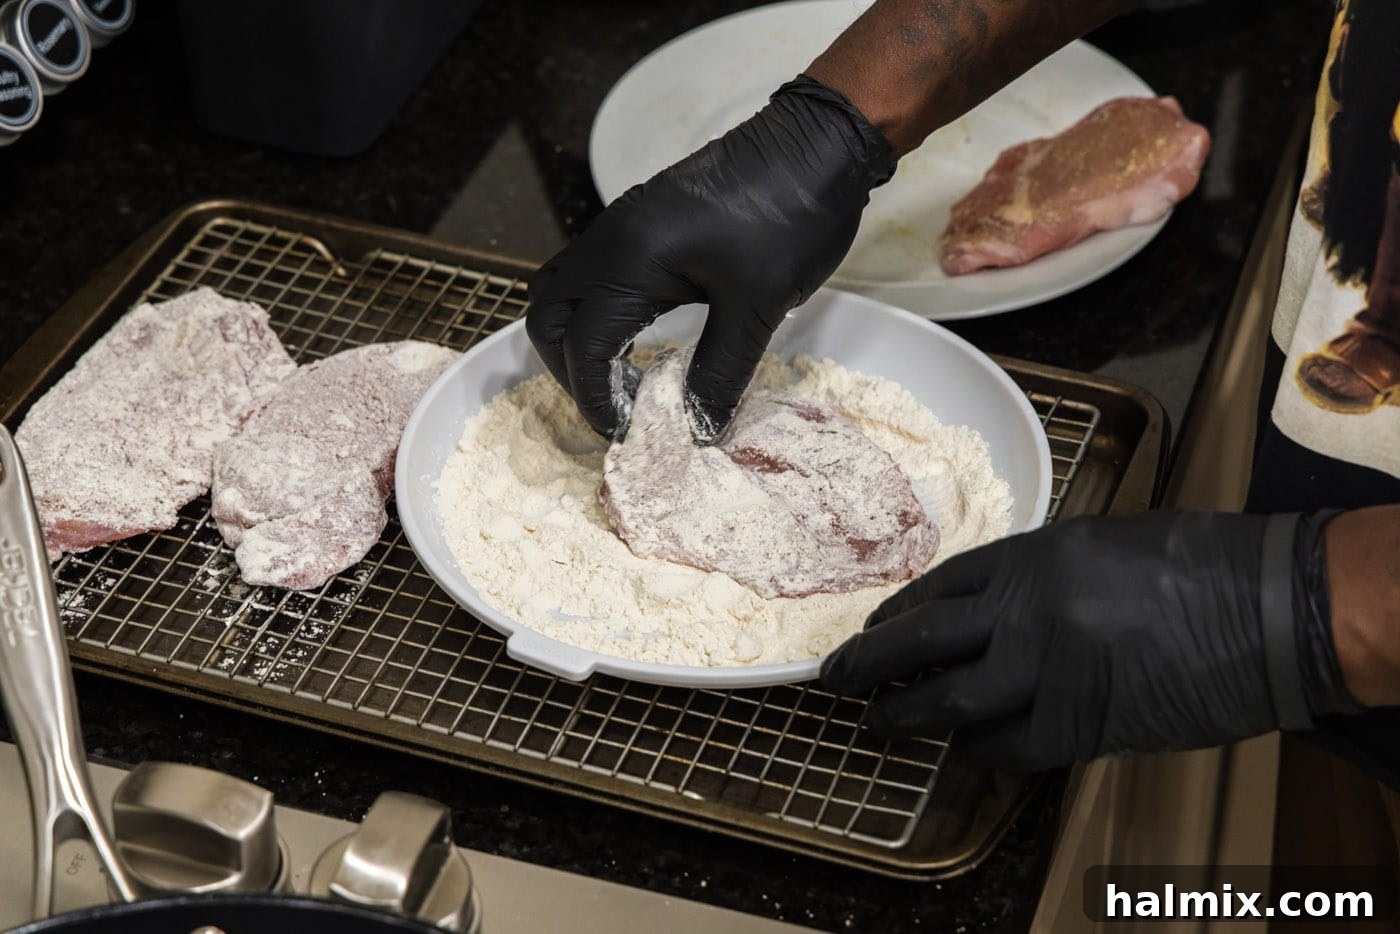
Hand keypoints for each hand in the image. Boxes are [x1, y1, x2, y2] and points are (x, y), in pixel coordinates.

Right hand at [526, 76, 893, 440]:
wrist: (816, 143)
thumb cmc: (790, 217)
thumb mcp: (757, 307)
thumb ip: (719, 372)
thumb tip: (697, 429)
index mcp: (628, 262)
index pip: (583, 349)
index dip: (598, 402)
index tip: (631, 435)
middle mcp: (610, 241)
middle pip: (548, 317)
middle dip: (570, 372)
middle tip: (616, 408)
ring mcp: (622, 227)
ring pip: (562, 291)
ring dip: (577, 341)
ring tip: (623, 380)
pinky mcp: (642, 222)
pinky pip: (592, 274)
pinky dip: (597, 314)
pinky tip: (640, 341)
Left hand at [820, 512, 1359, 770]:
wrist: (1265, 605)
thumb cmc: (1196, 563)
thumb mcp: (1101, 545)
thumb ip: (1043, 576)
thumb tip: (1002, 609)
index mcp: (1031, 557)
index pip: (939, 588)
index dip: (897, 613)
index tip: (871, 629)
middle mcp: (1023, 611)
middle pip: (921, 640)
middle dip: (869, 662)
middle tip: (834, 678)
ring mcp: (1045, 670)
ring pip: (949, 699)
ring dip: (906, 714)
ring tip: (878, 722)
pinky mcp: (1079, 724)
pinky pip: (1006, 745)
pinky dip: (978, 750)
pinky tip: (963, 751)